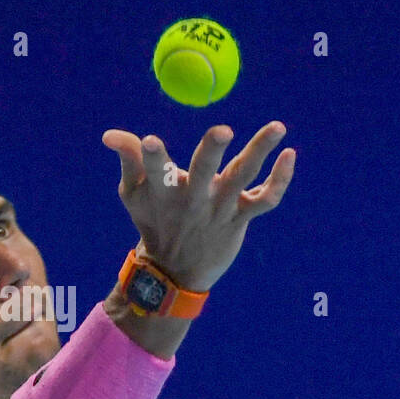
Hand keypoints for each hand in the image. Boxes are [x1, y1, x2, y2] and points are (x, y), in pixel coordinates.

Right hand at [101, 122, 294, 291]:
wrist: (175, 272)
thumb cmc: (154, 222)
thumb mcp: (134, 194)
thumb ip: (128, 159)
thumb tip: (109, 134)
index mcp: (164, 191)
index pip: (156, 171)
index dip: (152, 158)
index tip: (150, 141)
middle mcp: (194, 199)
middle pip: (204, 172)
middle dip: (211, 152)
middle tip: (222, 130)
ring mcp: (220, 208)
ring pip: (242, 177)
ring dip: (260, 151)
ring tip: (277, 126)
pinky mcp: (241, 217)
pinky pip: (266, 199)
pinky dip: (281, 179)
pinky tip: (290, 154)